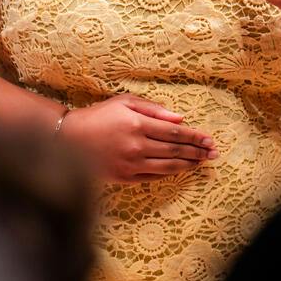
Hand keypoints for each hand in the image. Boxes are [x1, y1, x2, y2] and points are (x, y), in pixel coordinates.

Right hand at [60, 94, 216, 183]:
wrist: (67, 140)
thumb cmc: (97, 116)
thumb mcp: (124, 102)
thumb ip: (153, 109)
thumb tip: (179, 119)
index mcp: (137, 124)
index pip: (175, 132)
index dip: (195, 136)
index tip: (210, 139)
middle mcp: (136, 145)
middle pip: (175, 150)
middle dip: (197, 151)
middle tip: (214, 153)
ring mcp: (130, 164)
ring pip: (167, 166)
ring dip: (188, 164)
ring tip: (202, 163)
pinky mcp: (123, 178)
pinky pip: (153, 177)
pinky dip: (169, 173)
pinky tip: (180, 170)